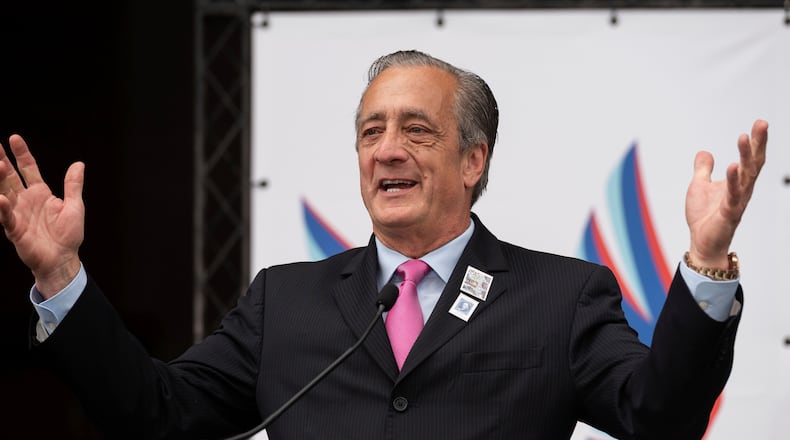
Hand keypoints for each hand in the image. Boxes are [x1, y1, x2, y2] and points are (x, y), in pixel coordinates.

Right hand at [0, 135, 84, 296]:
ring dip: (0, 179)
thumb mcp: (74, 206)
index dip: (22, 154)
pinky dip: (3, 207)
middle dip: (3, 162)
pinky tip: (1, 197)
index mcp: (41, 193)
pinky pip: (7, 216)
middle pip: (11, 177)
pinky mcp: (15, 229)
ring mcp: (18, 213)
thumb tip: (79, 164)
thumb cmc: (68, 235)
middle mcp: (26, 200)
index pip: (28, 169)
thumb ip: (73, 186)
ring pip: (5, 192)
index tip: (13, 138)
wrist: (63, 259)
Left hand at [685, 119, 767, 268]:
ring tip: (743, 137)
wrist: (702, 242)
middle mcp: (743, 189)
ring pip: (746, 175)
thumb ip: (703, 169)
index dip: (755, 141)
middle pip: (754, 163)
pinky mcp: (729, 212)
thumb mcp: (699, 186)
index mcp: (738, 182)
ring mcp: (737, 200)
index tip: (760, 123)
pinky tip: (733, 166)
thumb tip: (704, 152)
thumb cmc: (704, 216)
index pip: (750, 158)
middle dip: (758, 143)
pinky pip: (733, 194)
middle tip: (761, 124)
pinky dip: (733, 180)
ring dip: (745, 156)